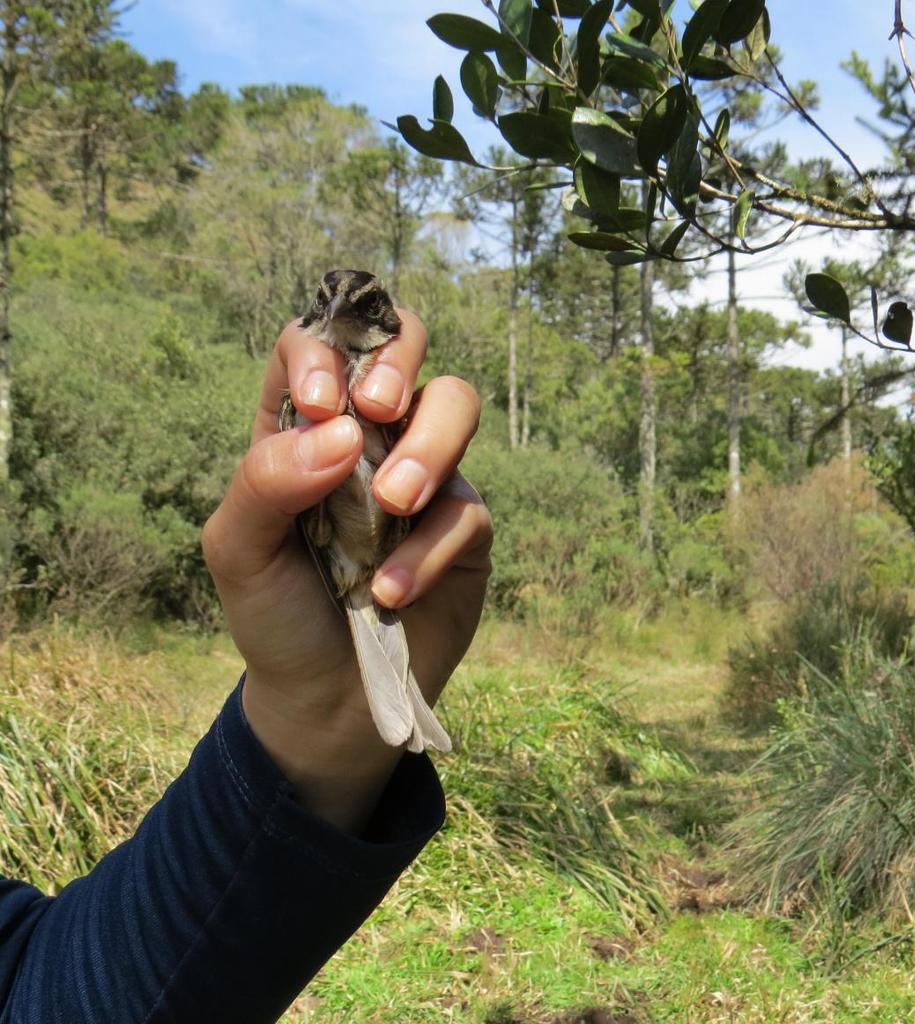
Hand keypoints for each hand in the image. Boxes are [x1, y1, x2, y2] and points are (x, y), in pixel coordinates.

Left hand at [201, 311, 490, 830]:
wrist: (326, 698)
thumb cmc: (275, 612)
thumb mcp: (238, 547)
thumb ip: (267, 479)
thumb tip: (342, 432)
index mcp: (305, 425)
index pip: (318, 341)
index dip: (322, 351)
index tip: (313, 407)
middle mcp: (370, 436)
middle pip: (404, 345)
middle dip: (398, 359)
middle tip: (376, 409)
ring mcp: (424, 474)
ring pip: (456, 404)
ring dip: (429, 445)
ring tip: (392, 503)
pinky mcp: (463, 526)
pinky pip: (464, 509)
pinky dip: (425, 550)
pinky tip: (387, 595)